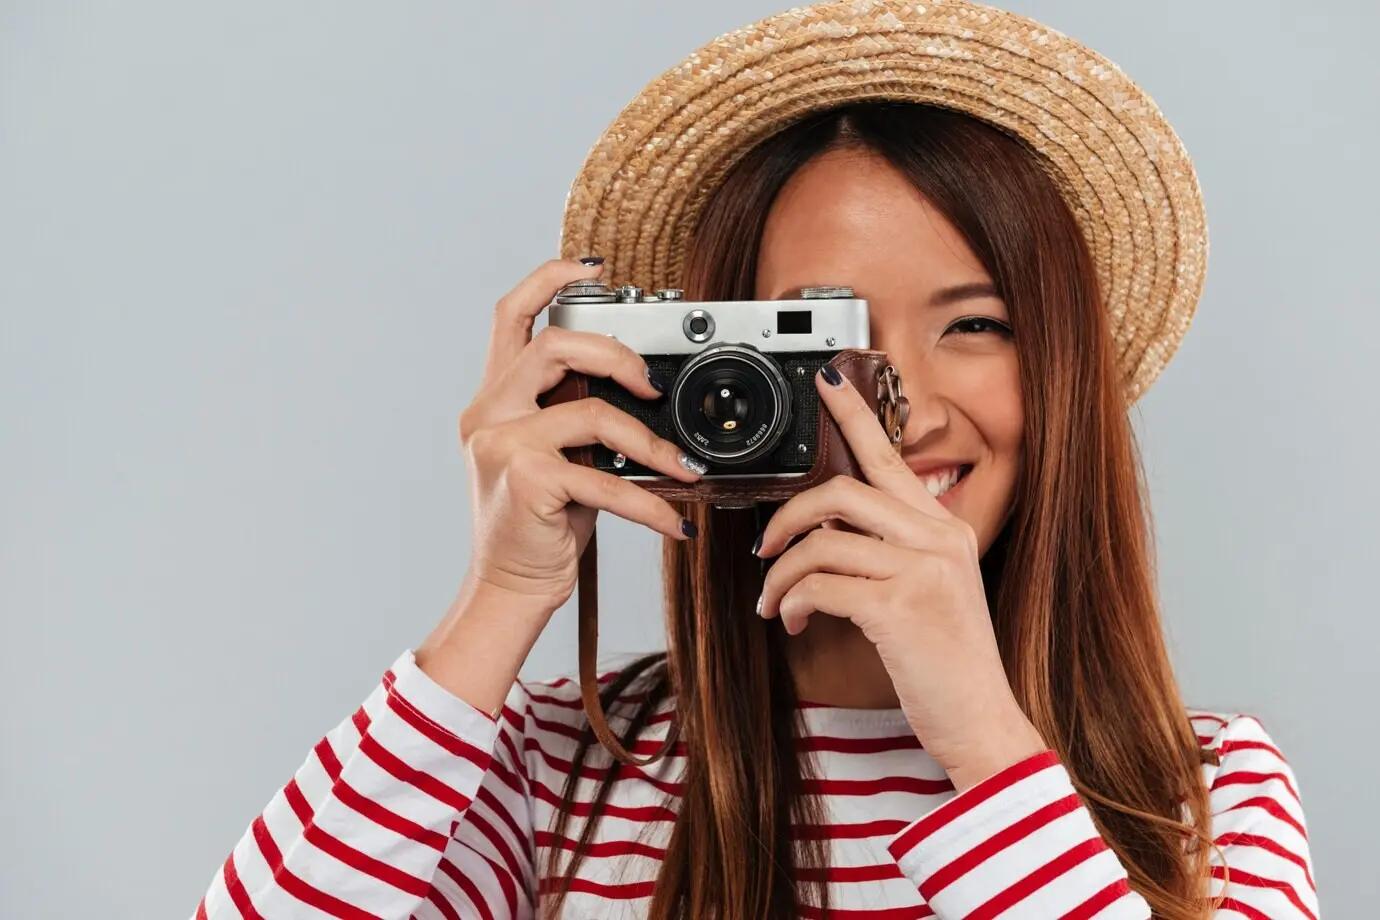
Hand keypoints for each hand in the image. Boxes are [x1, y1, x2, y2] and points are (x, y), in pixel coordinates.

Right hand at [456, 259, 703, 613]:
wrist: (508, 591)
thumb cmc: (537, 526)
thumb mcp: (551, 459)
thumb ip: (573, 417)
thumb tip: (642, 394)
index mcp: (493, 399)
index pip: (510, 316)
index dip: (549, 279)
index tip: (592, 267)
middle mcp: (489, 414)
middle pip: (552, 347)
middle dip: (615, 355)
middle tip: (651, 387)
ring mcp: (502, 446)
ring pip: (591, 414)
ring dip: (650, 443)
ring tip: (683, 469)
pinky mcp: (526, 482)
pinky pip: (605, 481)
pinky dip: (650, 504)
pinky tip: (675, 523)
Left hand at [755, 365, 1045, 790]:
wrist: (983, 723)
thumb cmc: (948, 662)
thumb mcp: (931, 592)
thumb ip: (894, 552)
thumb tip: (830, 531)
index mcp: (946, 528)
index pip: (892, 459)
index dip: (855, 417)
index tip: (827, 383)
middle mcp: (940, 539)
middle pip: (842, 492)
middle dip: (787, 517)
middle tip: (765, 548)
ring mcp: (923, 571)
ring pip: (822, 542)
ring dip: (782, 574)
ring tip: (774, 602)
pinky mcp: (900, 608)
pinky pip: (820, 585)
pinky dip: (792, 602)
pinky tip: (793, 621)